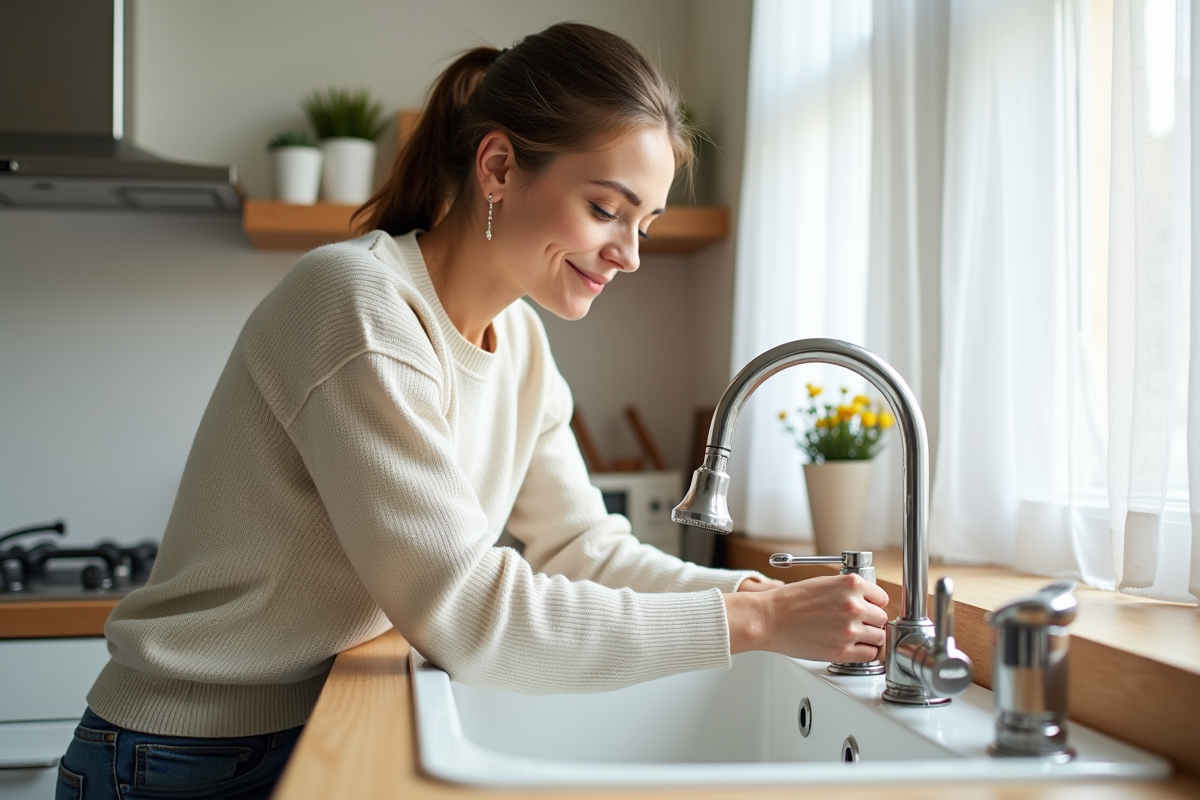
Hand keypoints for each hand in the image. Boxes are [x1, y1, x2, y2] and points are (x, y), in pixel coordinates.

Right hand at [724, 573, 888, 662]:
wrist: (769, 619)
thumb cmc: (790, 601)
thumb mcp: (824, 583)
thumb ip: (849, 591)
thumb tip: (867, 603)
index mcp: (851, 584)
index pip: (882, 598)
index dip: (874, 605)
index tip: (868, 610)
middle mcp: (854, 606)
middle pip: (882, 619)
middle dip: (872, 622)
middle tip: (858, 624)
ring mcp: (850, 629)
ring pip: (879, 637)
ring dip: (869, 638)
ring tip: (852, 636)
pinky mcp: (842, 651)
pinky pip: (870, 655)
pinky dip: (864, 652)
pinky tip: (852, 647)